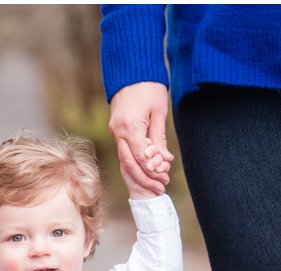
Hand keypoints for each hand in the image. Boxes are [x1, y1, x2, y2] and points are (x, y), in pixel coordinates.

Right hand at [108, 81, 172, 196]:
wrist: (130, 71)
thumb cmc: (149, 87)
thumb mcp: (159, 112)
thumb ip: (159, 138)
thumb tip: (163, 160)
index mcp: (130, 127)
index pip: (140, 157)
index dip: (153, 170)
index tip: (166, 178)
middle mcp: (118, 132)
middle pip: (129, 163)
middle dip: (145, 178)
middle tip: (161, 188)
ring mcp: (115, 131)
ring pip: (125, 159)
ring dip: (140, 173)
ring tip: (156, 182)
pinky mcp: (116, 129)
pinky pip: (124, 150)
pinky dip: (135, 161)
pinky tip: (147, 169)